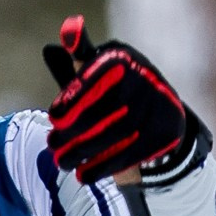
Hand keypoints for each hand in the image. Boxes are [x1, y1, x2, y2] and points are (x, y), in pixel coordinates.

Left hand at [41, 19, 191, 181]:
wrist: (160, 110)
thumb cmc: (117, 88)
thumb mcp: (101, 68)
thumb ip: (80, 56)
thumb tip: (60, 40)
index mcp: (123, 59)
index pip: (93, 81)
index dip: (70, 101)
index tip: (52, 118)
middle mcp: (144, 78)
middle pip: (102, 110)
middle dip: (72, 132)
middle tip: (52, 145)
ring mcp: (157, 106)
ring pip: (115, 133)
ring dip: (84, 152)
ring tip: (62, 163)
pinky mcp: (164, 132)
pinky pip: (130, 153)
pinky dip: (104, 167)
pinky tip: (83, 175)